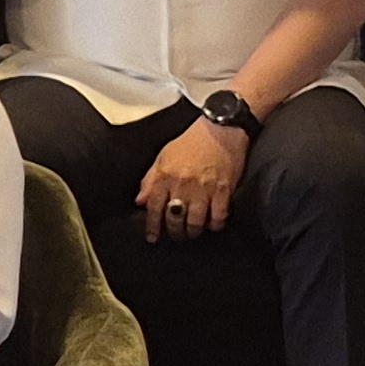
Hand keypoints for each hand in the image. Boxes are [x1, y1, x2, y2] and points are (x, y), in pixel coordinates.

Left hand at [134, 118, 247, 241]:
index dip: (152, 226)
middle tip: (176, 235)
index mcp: (166, 174)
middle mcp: (182, 183)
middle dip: (174, 232)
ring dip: (193, 231)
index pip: (153, 206)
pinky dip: (215, 225)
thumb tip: (140, 200)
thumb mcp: (165, 155)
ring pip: (195, 222)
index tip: (153, 237)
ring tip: (193, 232)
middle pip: (174, 218)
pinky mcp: (224, 190)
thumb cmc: (193, 140)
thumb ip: (151, 179)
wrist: (222, 127)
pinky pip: (218, 216)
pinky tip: (213, 225)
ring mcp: (204, 188)